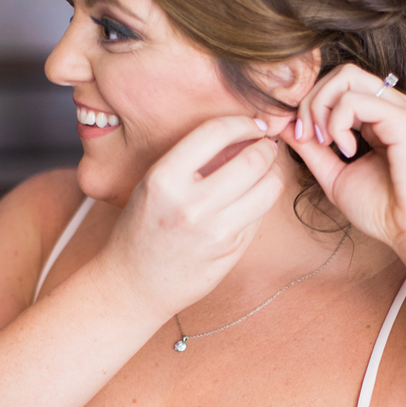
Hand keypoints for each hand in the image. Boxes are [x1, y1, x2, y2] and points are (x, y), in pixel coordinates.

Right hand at [94, 115, 288, 318]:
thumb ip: (192, 160)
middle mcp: (190, 203)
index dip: (242, 122)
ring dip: (272, 173)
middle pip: (253, 159)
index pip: (216, 132)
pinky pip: (260, 213)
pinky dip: (261, 201)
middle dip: (266, 148)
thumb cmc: (143, 228)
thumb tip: (243, 134)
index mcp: (164, 178)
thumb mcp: (154, 186)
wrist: (132, 284)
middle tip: (266, 146)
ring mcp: (214, 230)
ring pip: (269, 187)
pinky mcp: (230, 250)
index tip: (252, 124)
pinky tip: (249, 200)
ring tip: (265, 171)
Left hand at [290, 64, 405, 255]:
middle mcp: (390, 106)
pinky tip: (346, 150)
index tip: (299, 137)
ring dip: (321, 108)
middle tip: (307, 136)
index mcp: (377, 116)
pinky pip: (355, 100)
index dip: (309, 104)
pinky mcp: (403, 119)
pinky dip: (338, 123)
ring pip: (346, 77)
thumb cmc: (383, 209)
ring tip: (326, 143)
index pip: (337, 85)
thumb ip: (312, 149)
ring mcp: (399, 109)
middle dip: (310, 101)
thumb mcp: (334, 175)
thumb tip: (285, 126)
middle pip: (340, 73)